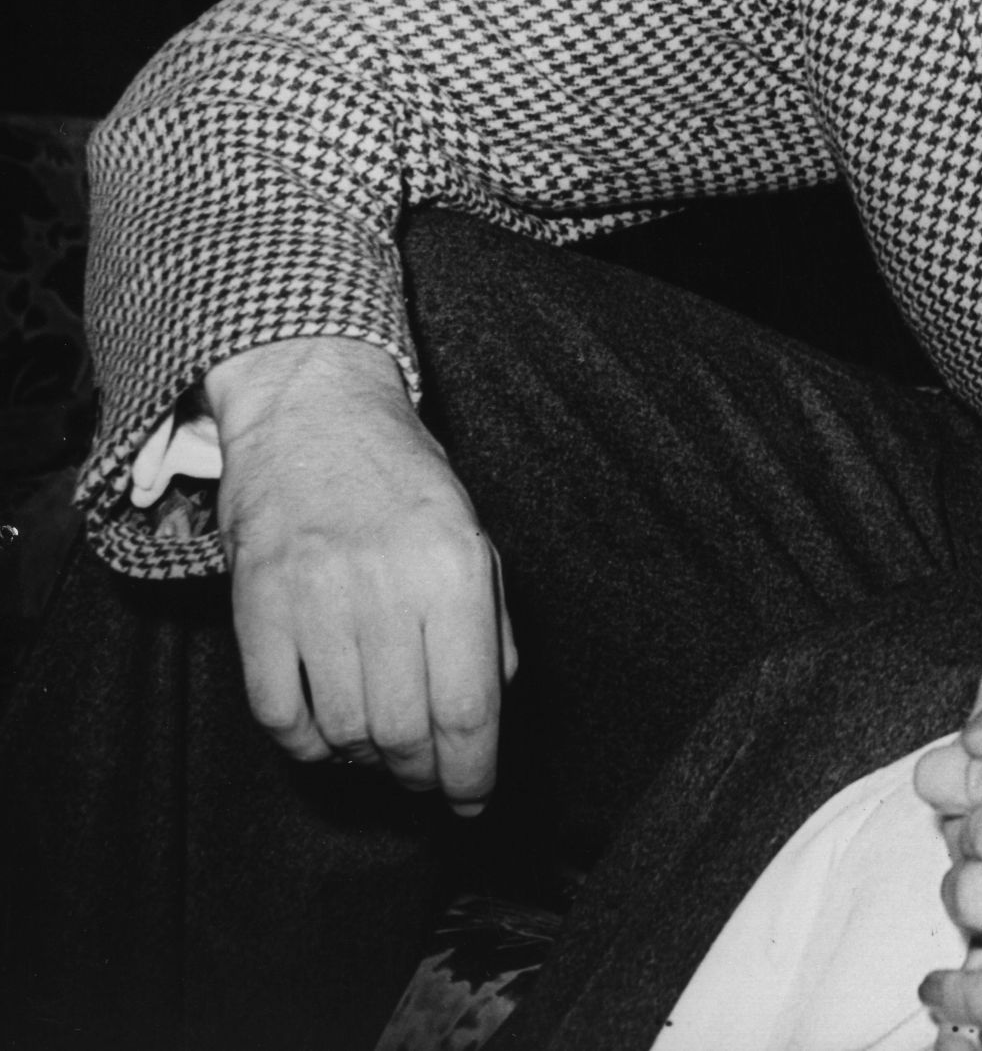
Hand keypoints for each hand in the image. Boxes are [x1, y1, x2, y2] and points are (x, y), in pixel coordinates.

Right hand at [208, 334, 517, 811]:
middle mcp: (385, 587)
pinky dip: (309, 744)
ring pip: (344, 731)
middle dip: (424, 775)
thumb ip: (490, 627)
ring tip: (385, 749)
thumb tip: (490, 714)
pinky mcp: (257, 608)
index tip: (475, 799)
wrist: (313, 415)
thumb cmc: (404, 481)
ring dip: (369, 760)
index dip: (473, 770)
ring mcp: (314, 599)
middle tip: (431, 782)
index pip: (469, 706)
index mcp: (454, 569)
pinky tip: (331, 733)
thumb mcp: (474, 538)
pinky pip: (279, 716)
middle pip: (406, 731)